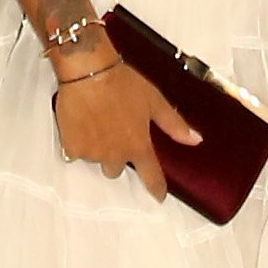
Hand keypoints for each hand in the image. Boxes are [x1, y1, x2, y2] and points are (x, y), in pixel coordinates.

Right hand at [54, 56, 202, 198]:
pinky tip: (81, 124)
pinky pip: (75, 154)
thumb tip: (195, 139)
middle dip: (116, 156)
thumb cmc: (122, 83)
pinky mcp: (72, 147)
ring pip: (96, 160)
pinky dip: (77, 143)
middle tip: (114, 132)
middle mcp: (116, 155)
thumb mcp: (155, 101)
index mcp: (138, 145)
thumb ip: (174, 124)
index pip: (151, 177)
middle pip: (117, 169)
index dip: (156, 188)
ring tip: (96, 123)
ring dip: (97, 148)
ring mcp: (92, 153)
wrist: (89, 71)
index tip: (158, 196)